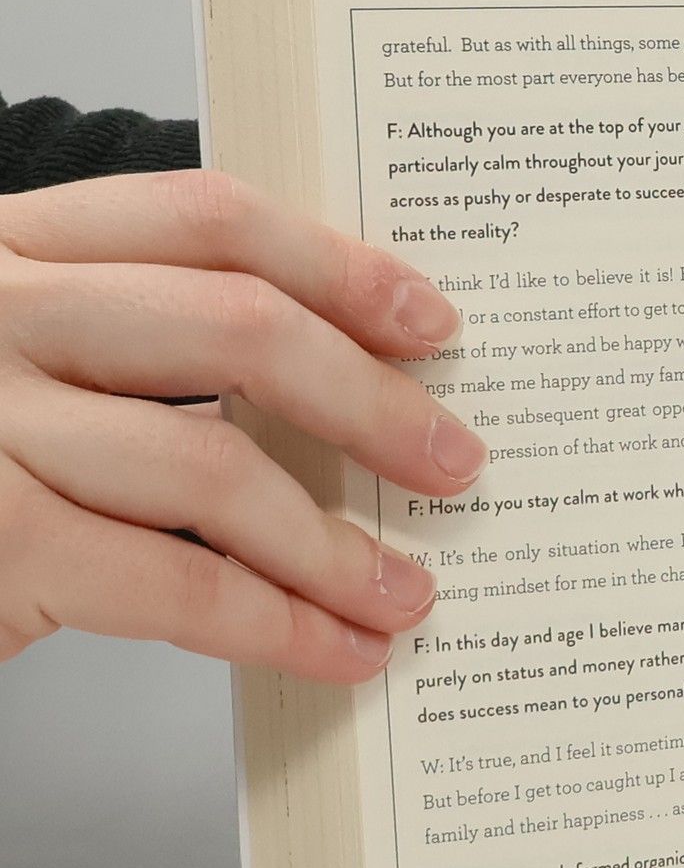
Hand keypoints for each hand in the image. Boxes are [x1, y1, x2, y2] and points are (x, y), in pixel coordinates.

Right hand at [0, 169, 485, 682]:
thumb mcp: (35, 361)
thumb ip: (152, 342)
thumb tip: (356, 384)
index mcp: (14, 247)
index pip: (206, 217)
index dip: (337, 264)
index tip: (432, 323)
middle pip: (233, 326)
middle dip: (369, 402)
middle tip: (455, 462)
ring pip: (213, 465)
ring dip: (335, 545)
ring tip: (408, 592)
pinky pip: (173, 583)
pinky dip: (275, 624)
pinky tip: (336, 649)